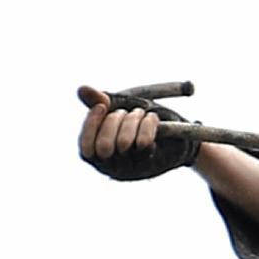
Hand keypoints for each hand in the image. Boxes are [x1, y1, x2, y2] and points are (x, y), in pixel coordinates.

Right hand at [76, 85, 202, 181]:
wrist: (178, 135)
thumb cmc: (140, 122)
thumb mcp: (118, 108)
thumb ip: (99, 101)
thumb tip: (81, 89)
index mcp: (98, 155)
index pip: (86, 148)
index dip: (92, 125)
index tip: (102, 106)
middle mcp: (112, 167)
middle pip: (104, 147)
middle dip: (115, 121)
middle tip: (126, 111)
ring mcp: (131, 169)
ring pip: (124, 144)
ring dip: (133, 120)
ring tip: (141, 113)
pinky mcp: (150, 165)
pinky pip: (144, 143)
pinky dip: (148, 124)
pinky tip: (152, 119)